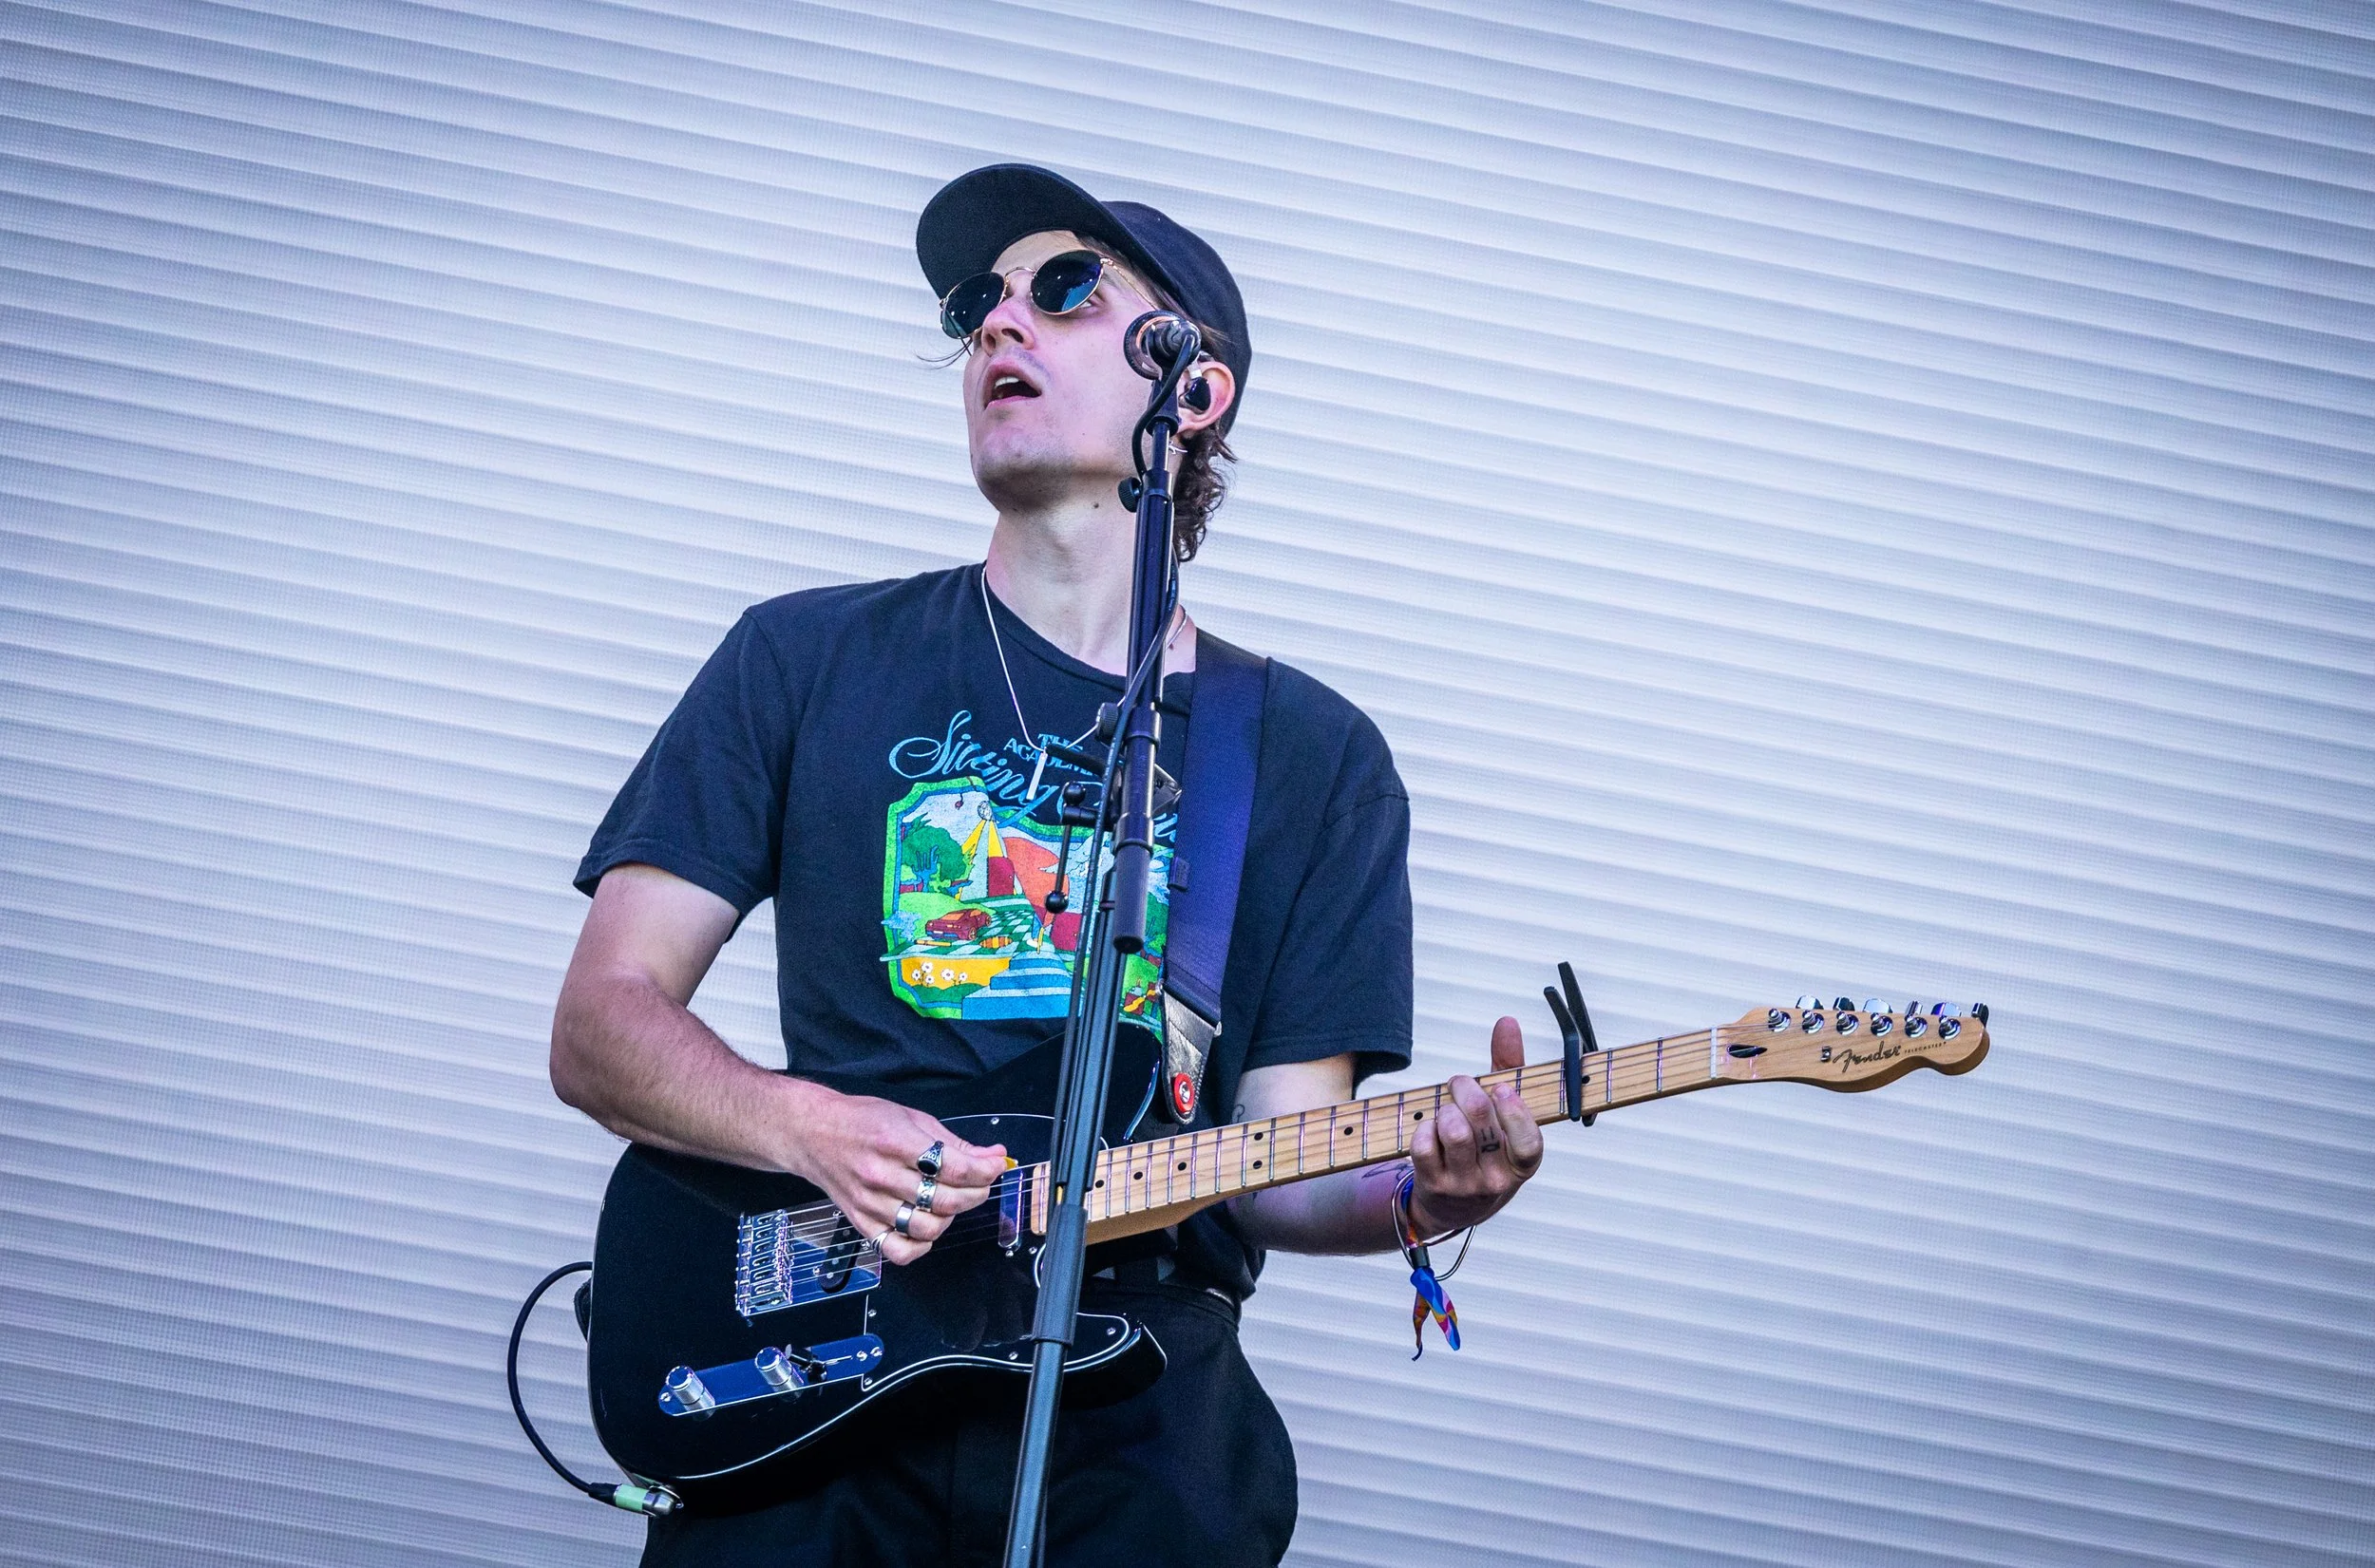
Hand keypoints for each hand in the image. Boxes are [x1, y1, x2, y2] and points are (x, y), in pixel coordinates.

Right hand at [778, 1080, 1006, 1265]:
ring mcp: (870, 1204)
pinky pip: (898, 1251)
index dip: (986, 1169)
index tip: (997, 1164)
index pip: (955, 1167)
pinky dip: (921, 1245)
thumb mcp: (911, 1117)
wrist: (812, 1133)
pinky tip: (926, 1227)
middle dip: (976, 1192)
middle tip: (979, 1182)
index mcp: (895, 1142)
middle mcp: (881, 1176)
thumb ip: (953, 1141)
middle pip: (946, 1199)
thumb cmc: (861, 1121)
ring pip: (927, 1228)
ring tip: (950, 1201)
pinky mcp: (862, 1223)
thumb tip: (991, 1156)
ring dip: (950, 1217)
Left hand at [1408, 1016, 1542, 1234]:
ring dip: (1445, 1109)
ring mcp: (1465, 1185)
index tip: (1500, 1088)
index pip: (1528, 1143)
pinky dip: (1424, 1127)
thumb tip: (1507, 1022)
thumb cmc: (1485, 1148)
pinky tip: (1431, 1129)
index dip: (1515, 1113)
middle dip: (1465, 1089)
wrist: (1454, 1205)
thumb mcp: (1504, 1115)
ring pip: (1451, 1131)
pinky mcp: (1434, 1186)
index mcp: (1523, 1163)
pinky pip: (1424, 1144)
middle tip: (1460, 1082)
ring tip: (1447, 1110)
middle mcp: (1498, 1179)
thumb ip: (1509, 1068)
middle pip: (1480, 1122)